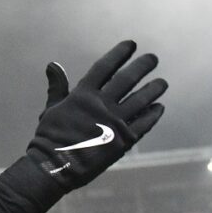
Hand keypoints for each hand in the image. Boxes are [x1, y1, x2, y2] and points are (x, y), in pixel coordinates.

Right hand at [27, 40, 166, 191]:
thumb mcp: (51, 109)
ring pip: (142, 99)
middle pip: (128, 79)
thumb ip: (57, 87)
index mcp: (82, 96)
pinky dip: (153, 113)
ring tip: (162, 83)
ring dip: (154, 89)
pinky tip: (158, 107)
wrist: (54, 167)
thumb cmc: (50, 138)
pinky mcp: (124, 140)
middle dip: (143, 66)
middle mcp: (101, 105)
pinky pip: (144, 122)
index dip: (119, 54)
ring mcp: (115, 122)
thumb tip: (53, 65)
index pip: (105, 67)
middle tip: (153, 58)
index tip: (131, 45)